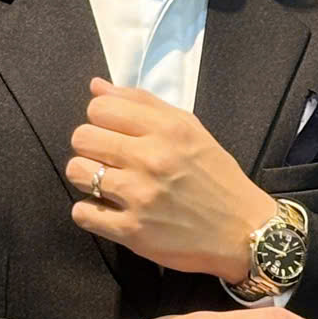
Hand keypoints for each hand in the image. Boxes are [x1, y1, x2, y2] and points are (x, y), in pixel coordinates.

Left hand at [66, 79, 270, 280]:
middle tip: (108, 160)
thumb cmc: (215, 177)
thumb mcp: (190, 129)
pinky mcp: (131, 231)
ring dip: (86, 177)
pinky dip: (89, 212)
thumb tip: (96, 87)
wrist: (242, 231)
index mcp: (166, 129)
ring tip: (107, 185)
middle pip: (81, 137)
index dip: (100, 119)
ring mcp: (139, 196)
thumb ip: (142, 104)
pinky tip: (108, 210)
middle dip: (90, 147)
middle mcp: (150, 158)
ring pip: (76, 172)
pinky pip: (81, 213)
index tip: (113, 133)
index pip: (99, 108)